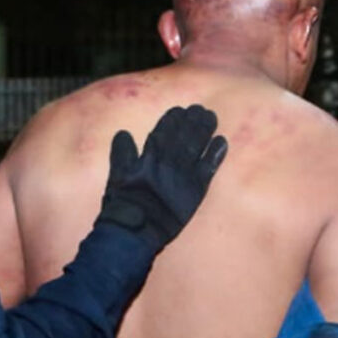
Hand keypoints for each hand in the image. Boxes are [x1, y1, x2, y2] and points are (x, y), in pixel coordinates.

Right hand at [95, 105, 227, 251]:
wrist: (138, 228)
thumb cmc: (123, 204)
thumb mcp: (115, 176)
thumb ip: (121, 153)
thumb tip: (123, 133)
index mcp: (148, 156)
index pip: (163, 131)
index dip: (172, 119)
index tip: (179, 109)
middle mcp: (168, 160)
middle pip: (183, 134)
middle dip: (192, 120)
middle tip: (200, 109)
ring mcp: (184, 174)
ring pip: (197, 145)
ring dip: (205, 129)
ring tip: (211, 117)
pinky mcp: (197, 189)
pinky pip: (209, 166)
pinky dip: (216, 153)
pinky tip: (222, 141)